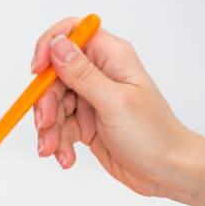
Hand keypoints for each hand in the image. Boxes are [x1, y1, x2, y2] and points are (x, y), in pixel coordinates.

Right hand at [31, 17, 203, 196]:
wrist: (167, 171)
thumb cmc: (154, 135)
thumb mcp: (114, 102)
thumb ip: (82, 74)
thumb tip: (58, 46)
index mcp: (111, 58)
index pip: (71, 34)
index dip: (49, 47)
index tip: (38, 71)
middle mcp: (99, 74)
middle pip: (54, 76)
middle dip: (45, 103)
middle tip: (46, 125)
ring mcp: (92, 99)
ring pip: (53, 105)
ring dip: (50, 129)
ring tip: (54, 150)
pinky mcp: (86, 122)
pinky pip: (60, 127)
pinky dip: (58, 143)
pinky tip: (66, 157)